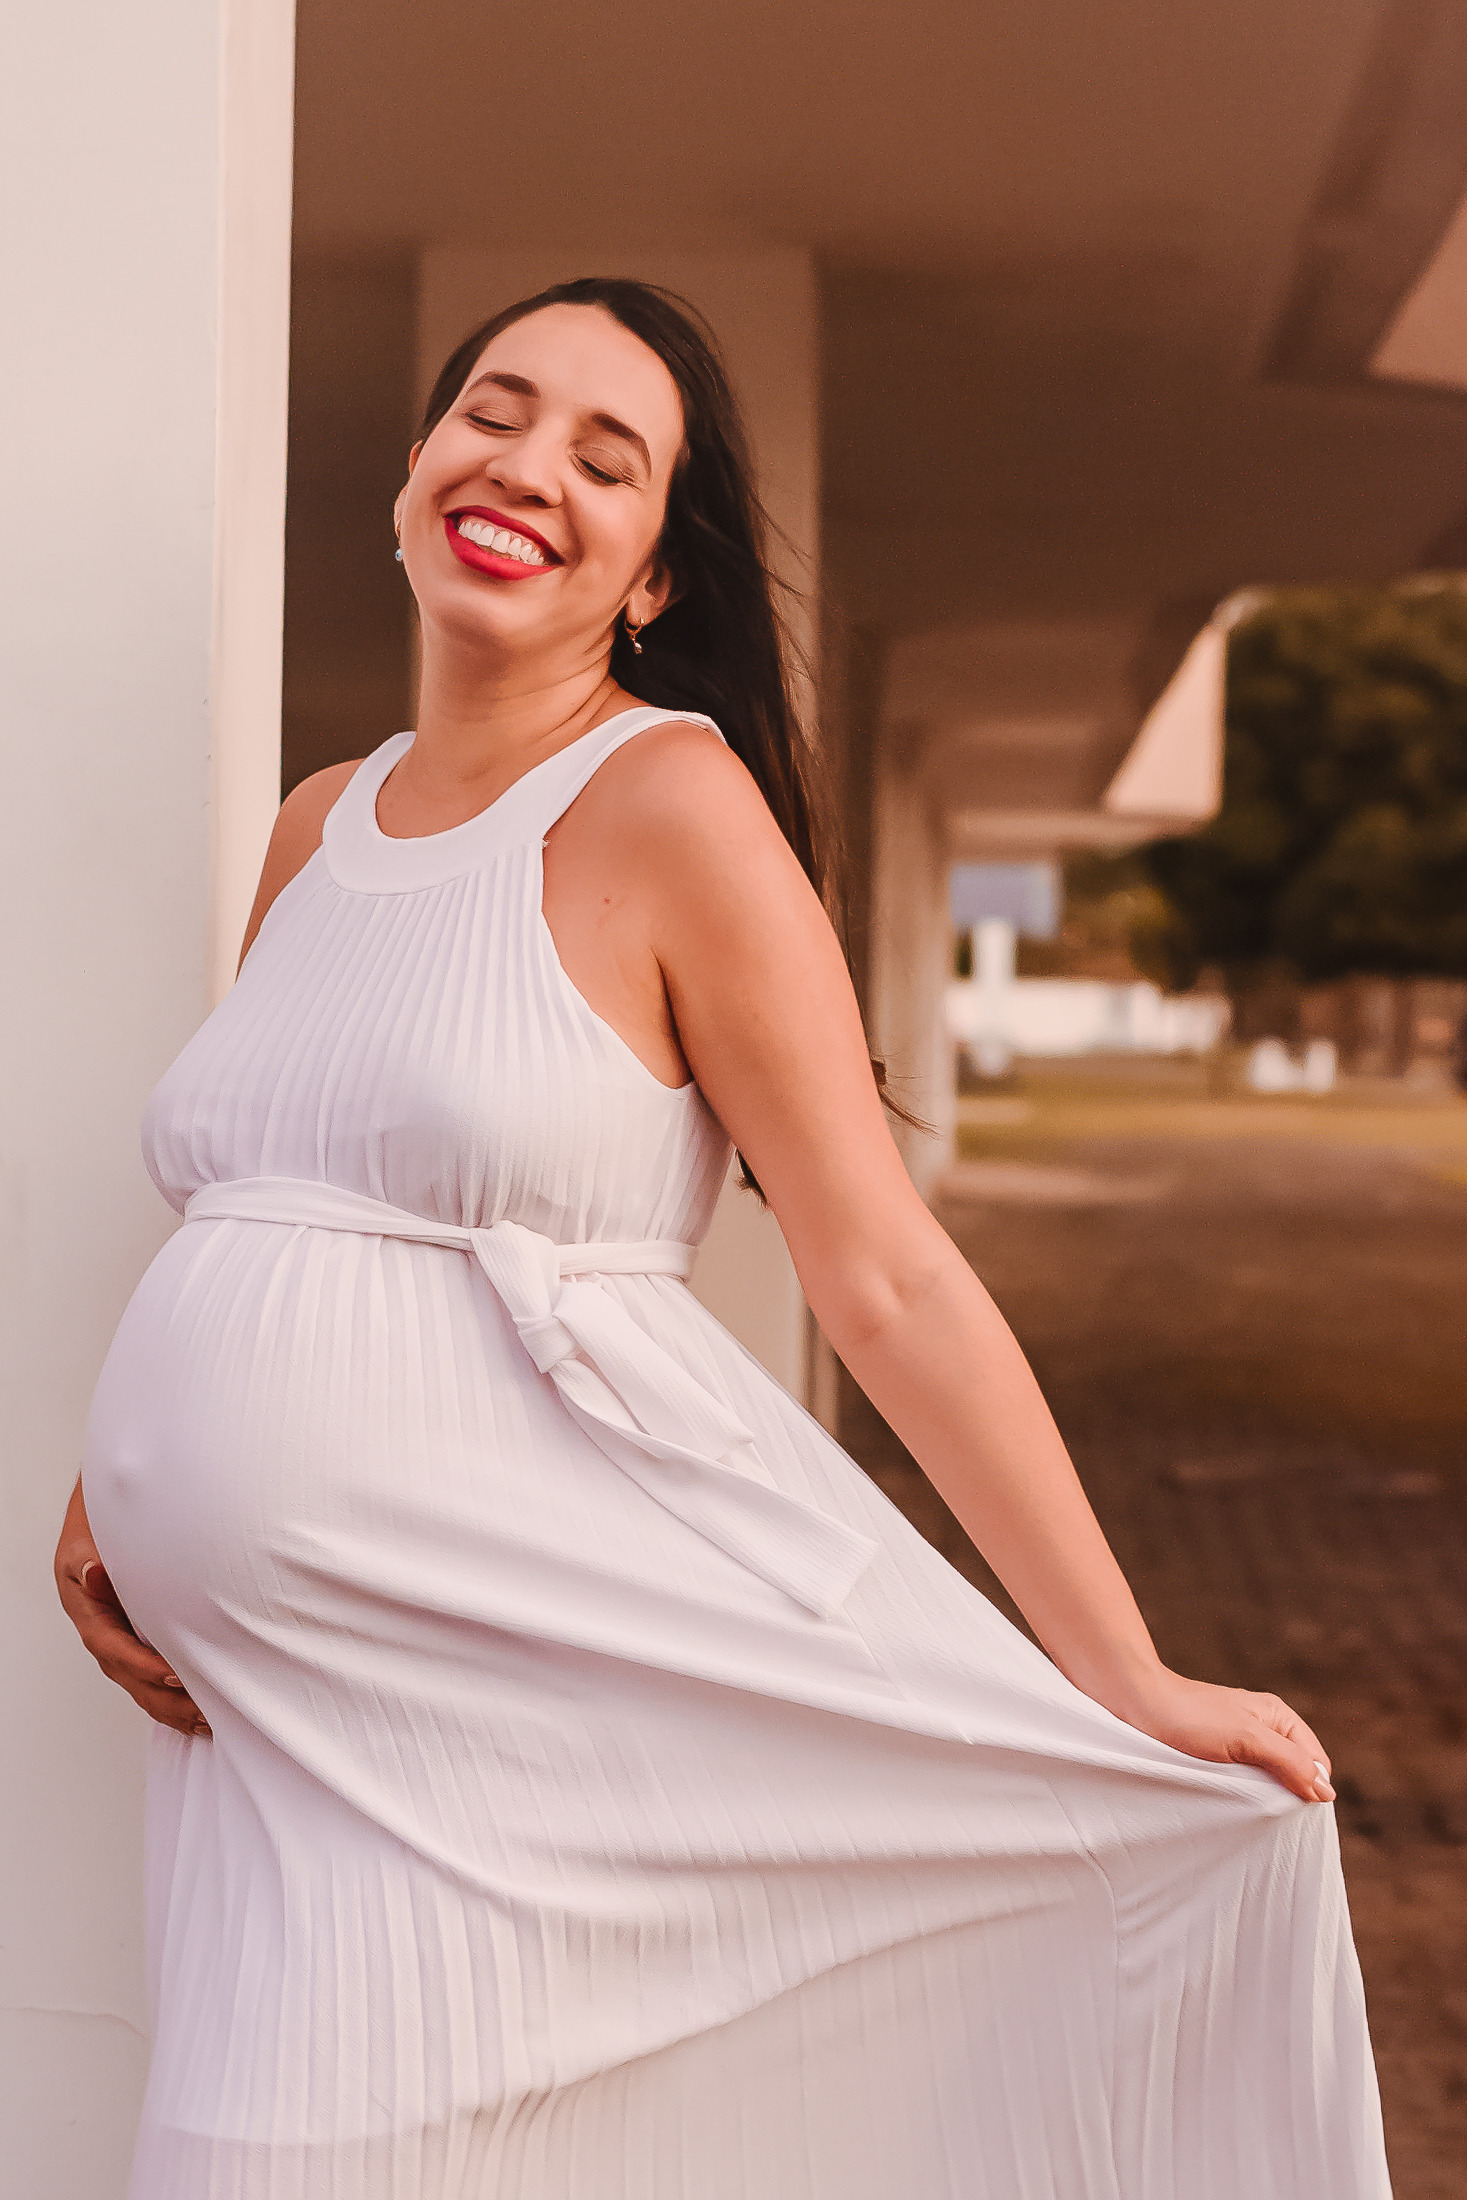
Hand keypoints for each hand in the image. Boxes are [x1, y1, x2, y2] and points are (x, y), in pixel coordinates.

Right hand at [55, 1480, 209, 1739]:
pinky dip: (173, 1693)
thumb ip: (90, 1562)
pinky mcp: (137, 1636)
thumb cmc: (101, 1525)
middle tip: (200, 1711)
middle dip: (162, 1698)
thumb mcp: (87, 1540)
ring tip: (206, 1721)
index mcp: (86, 1609)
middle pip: (127, 1675)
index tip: (172, 1675)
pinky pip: (150, 1672)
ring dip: (170, 1704)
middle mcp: (101, 1629)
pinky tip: (200, 1709)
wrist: (107, 1515)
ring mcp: (118, 1636)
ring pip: (139, 1681)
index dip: (140, 1664)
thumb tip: (93, 1574)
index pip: (111, 1646)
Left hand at [1121, 1667, 1331, 1802]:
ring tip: (1245, 1810)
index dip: (1310, 1789)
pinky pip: (1243, 1784)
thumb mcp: (1245, 1739)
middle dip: (1287, 1796)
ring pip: (1268, 1782)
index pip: (1315, 1763)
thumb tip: (1326, 1791)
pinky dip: (1241, 1797)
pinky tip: (1229, 1804)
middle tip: (1266, 1816)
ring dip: (1261, 1799)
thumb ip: (1288, 1762)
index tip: (1290, 1813)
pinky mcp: (1218, 1757)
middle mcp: (1265, 1729)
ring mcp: (1241, 1744)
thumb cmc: (1189, 1717)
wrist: (1135, 1703)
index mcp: (1279, 1718)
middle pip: (1295, 1774)